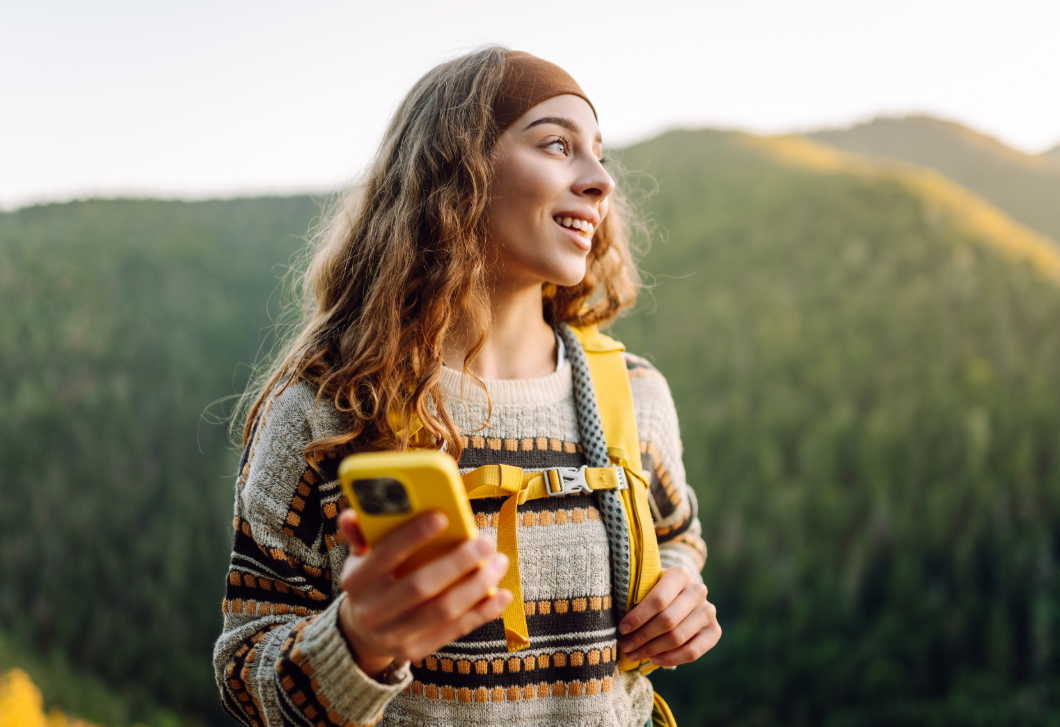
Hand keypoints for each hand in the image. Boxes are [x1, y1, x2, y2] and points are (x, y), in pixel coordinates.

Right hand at [337, 509, 511, 677]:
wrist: (362, 632)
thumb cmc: (372, 580)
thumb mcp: (359, 557)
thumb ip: (361, 533)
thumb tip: (354, 512)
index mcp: (357, 581)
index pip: (385, 556)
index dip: (413, 536)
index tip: (443, 517)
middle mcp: (372, 611)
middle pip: (420, 587)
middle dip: (457, 563)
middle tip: (485, 543)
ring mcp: (394, 635)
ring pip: (442, 611)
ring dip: (477, 586)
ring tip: (499, 563)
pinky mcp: (416, 651)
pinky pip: (455, 631)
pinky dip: (482, 612)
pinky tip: (502, 594)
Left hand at [617, 566, 720, 666]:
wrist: (680, 595)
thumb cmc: (654, 590)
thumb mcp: (645, 582)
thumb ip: (631, 587)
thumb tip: (611, 594)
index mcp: (680, 574)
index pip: (659, 599)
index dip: (639, 617)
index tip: (622, 629)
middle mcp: (698, 590)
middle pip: (668, 620)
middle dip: (643, 636)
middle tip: (626, 646)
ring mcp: (708, 611)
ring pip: (678, 637)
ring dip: (653, 649)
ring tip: (634, 654)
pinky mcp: (714, 631)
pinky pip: (693, 652)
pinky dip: (671, 659)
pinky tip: (654, 659)